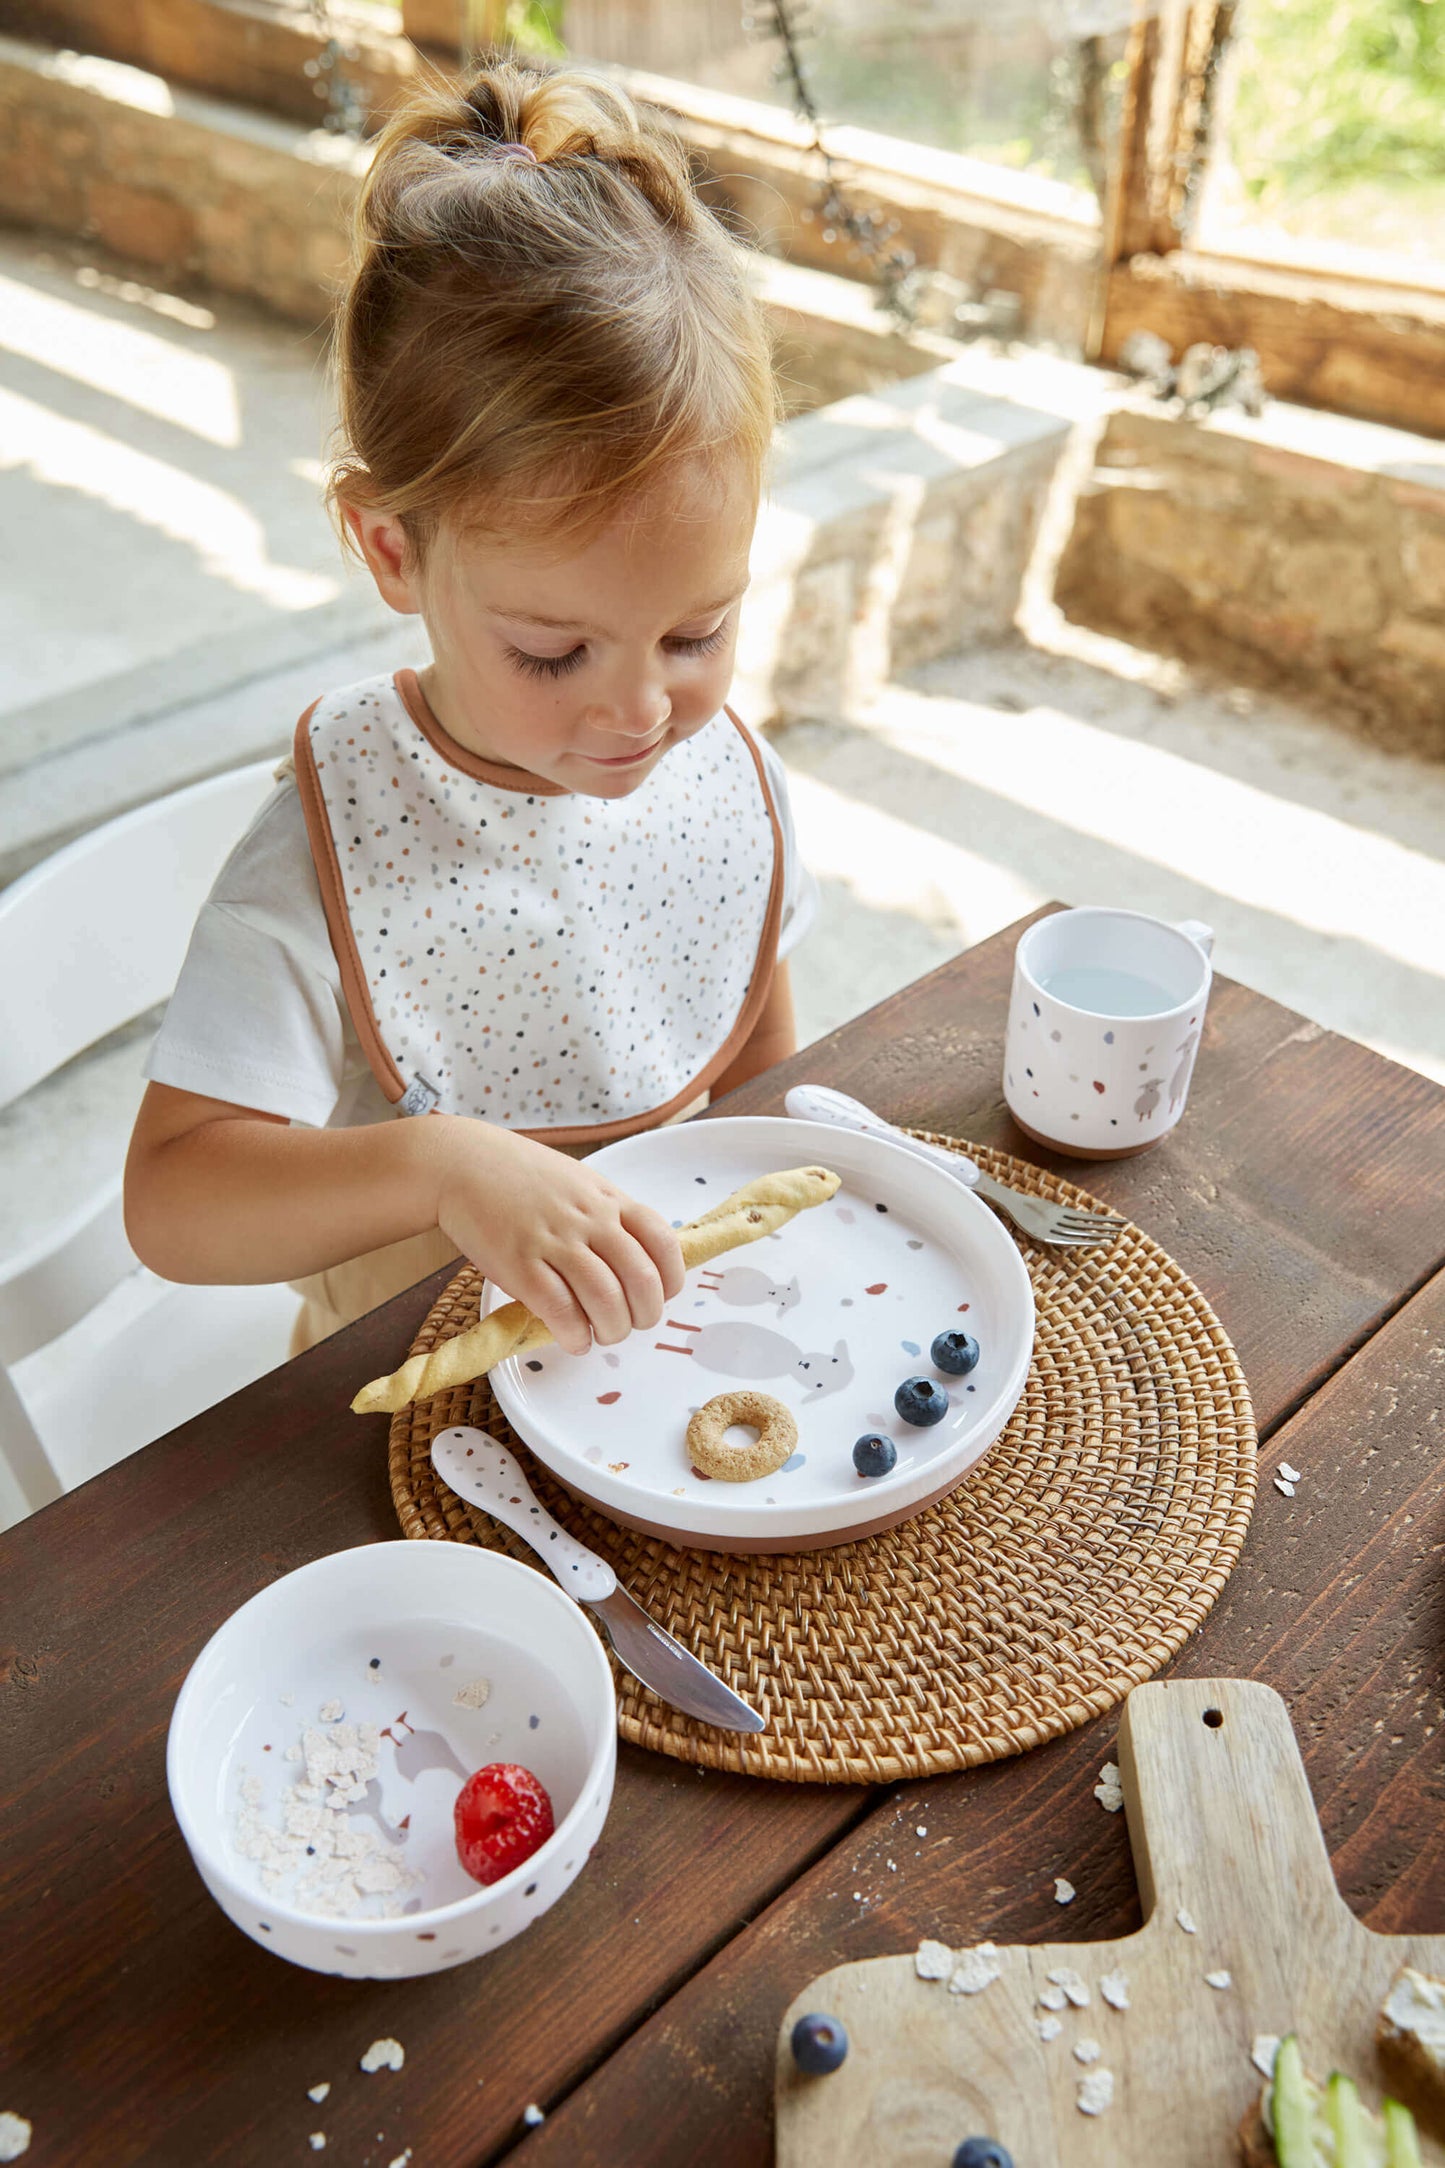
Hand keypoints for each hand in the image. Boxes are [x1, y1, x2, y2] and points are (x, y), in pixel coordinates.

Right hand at [428, 1120, 684, 1356]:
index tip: (660, 1295)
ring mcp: (555, 1241)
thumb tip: (633, 1264)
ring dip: (612, 1329)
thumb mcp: (577, 1183)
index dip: (670, 1279)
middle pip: (641, 1279)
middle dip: (645, 1314)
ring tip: (601, 1334)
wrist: (460, 1164)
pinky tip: (573, 1339)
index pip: (663, 1242)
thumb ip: (606, 1216)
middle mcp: (589, 1219)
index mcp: (608, 1198)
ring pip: (606, 1300)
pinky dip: (575, 1334)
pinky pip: (561, 1310)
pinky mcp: (521, 1264)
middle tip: (630, 1324)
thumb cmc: (519, 1177)